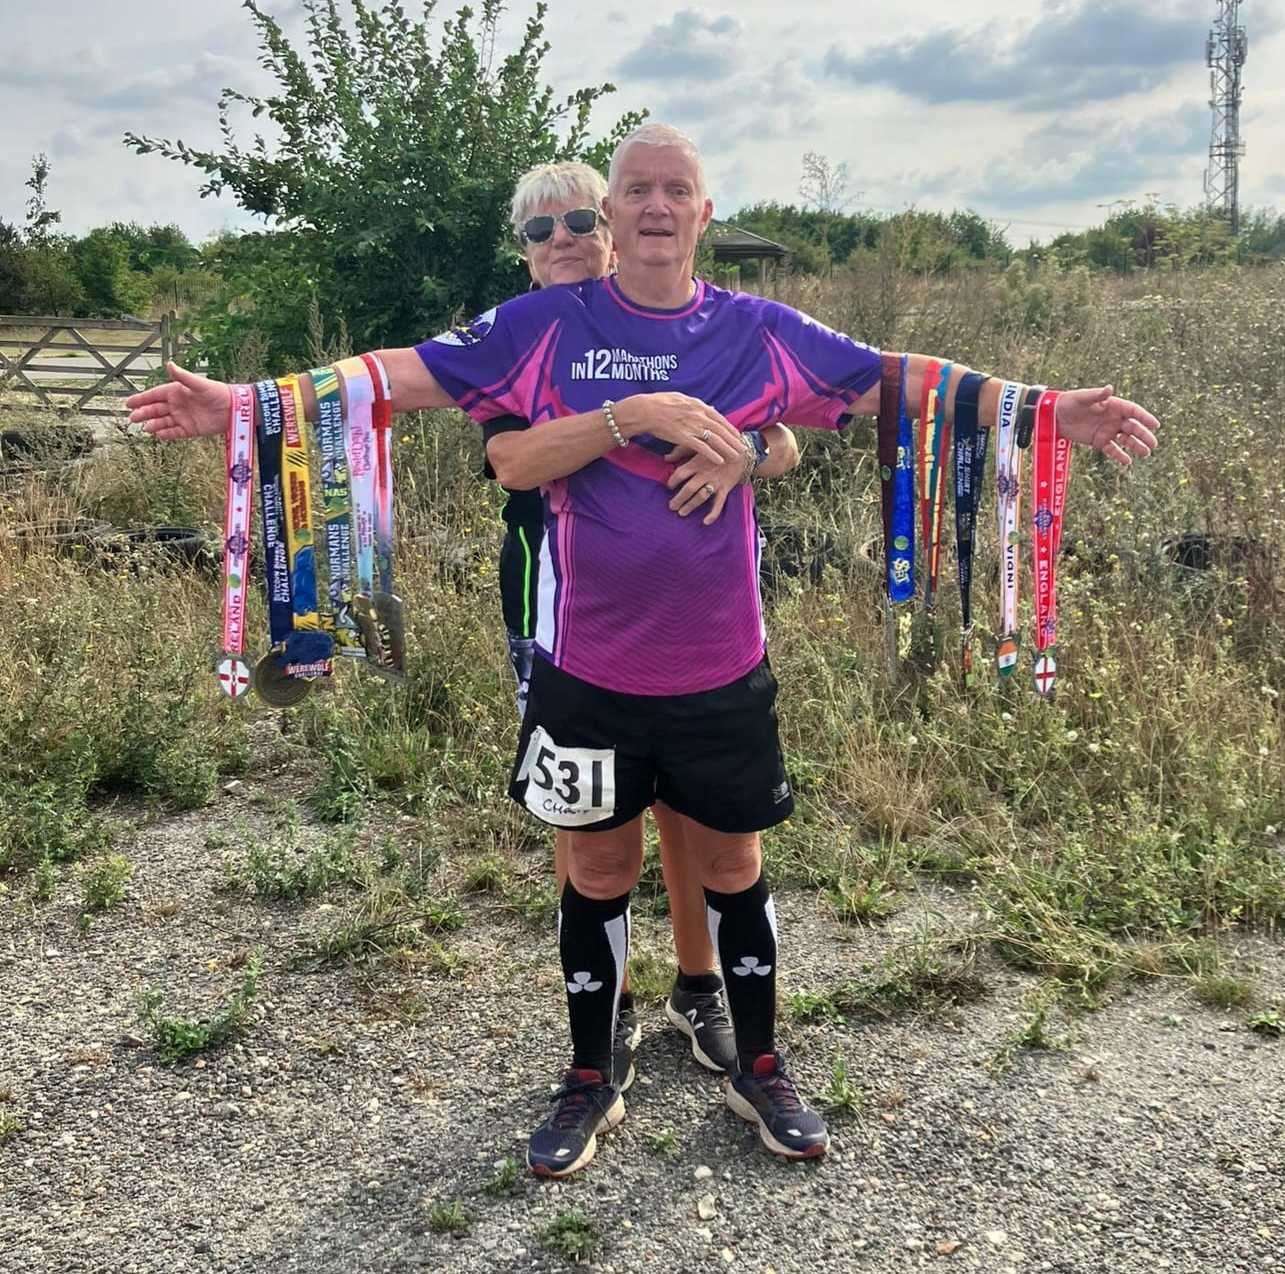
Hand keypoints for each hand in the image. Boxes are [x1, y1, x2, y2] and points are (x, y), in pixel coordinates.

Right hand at [125, 362, 231, 439]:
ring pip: (163, 422)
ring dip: (153, 425)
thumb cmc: (217, 392)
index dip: (141, 399)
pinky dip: (167, 434)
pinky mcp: (191, 429)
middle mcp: (177, 404)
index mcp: (176, 391)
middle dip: (143, 413)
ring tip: (145, 428)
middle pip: (155, 409)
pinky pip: (175, 432)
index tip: (128, 403)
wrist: (234, 408)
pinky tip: (158, 435)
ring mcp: (183, 417)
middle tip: (132, 418)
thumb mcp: (198, 383)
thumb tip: (169, 364)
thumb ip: (182, 376)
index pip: (154, 395)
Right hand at [613, 392, 743, 466]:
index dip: (729, 427)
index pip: (719, 417)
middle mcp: (698, 415)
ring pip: (714, 439)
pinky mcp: (683, 437)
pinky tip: (720, 461)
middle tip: (743, 447)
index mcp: (697, 405)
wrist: (645, 410)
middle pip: (720, 429)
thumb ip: (697, 404)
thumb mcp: (681, 398)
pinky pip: (701, 447)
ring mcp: (691, 426)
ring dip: (727, 448)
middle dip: (733, 439)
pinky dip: (712, 454)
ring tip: (736, 456)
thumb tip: (710, 407)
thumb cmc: (660, 403)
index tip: (737, 435)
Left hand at [666, 448, 744, 524]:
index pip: (680, 474)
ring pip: (701, 497)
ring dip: (690, 506)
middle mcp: (705, 474)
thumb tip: (666, 458)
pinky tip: (706, 521)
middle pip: (689, 488)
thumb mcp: (699, 444)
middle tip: (671, 506)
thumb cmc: (717, 447)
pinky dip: (713, 513)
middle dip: (679, 499)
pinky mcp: (725, 488)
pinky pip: (719, 503)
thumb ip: (681, 450)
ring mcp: (715, 482)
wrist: (742, 450)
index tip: (669, 486)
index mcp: (697, 463)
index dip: (672, 481)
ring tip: (682, 513)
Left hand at [1053, 386, 1158, 465]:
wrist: (1054, 416)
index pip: (1134, 411)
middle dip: (1144, 435)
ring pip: (1125, 440)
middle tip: (1154, 444)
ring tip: (1146, 454)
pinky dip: (1119, 455)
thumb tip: (1110, 388)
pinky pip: (1112, 450)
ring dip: (1136, 446)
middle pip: (1133, 427)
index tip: (1156, 425)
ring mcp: (1106, 431)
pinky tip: (1128, 462)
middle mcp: (1113, 418)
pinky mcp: (1098, 442)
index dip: (1145, 418)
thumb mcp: (1082, 398)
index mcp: (1113, 405)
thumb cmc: (1069, 402)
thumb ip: (1097, 395)